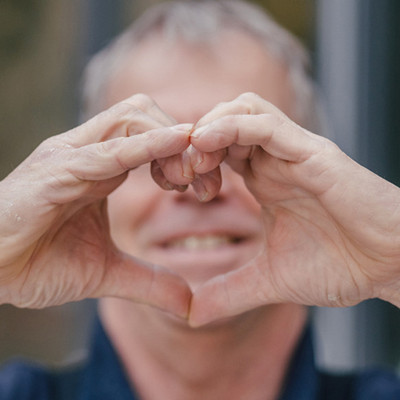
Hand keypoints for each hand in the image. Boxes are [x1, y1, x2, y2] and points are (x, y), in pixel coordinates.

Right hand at [0, 94, 191, 316]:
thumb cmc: (36, 263)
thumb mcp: (105, 273)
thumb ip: (149, 282)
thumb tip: (189, 303)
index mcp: (101, 168)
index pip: (154, 135)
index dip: (186, 153)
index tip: (208, 189)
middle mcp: (87, 152)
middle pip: (147, 113)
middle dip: (185, 142)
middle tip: (206, 186)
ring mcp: (69, 157)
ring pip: (132, 119)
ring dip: (171, 143)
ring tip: (186, 181)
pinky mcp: (54, 173)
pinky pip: (107, 151)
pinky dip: (145, 145)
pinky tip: (177, 142)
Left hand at [187, 92, 399, 325]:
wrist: (391, 267)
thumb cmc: (340, 266)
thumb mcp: (270, 281)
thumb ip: (229, 293)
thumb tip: (191, 316)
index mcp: (264, 180)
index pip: (217, 149)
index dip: (190, 160)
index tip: (176, 186)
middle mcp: (276, 160)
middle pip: (223, 121)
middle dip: (193, 140)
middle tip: (179, 170)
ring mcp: (294, 153)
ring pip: (242, 109)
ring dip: (209, 126)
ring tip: (193, 155)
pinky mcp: (314, 153)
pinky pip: (266, 124)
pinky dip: (232, 126)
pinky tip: (205, 141)